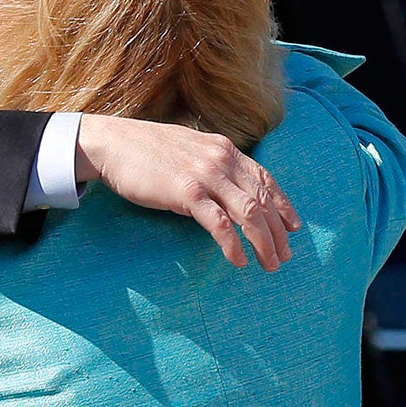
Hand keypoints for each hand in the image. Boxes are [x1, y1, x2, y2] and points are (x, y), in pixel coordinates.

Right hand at [76, 115, 301, 269]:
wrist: (111, 142)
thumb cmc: (148, 150)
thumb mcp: (192, 149)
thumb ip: (215, 164)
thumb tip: (231, 189)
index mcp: (226, 150)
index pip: (266, 180)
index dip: (284, 205)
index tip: (294, 227)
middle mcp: (222, 160)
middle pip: (263, 201)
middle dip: (278, 232)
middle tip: (285, 256)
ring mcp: (205, 175)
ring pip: (249, 213)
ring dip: (264, 242)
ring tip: (270, 264)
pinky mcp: (186, 192)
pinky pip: (220, 224)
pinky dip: (233, 245)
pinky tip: (239, 261)